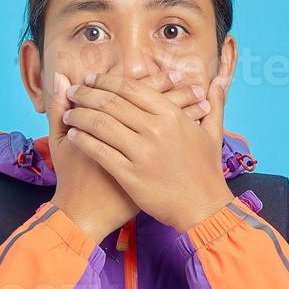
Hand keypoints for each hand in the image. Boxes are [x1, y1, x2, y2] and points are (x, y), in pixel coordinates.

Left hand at [62, 71, 234, 233]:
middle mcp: (155, 130)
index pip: (130, 88)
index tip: (91, 79)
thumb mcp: (213, 134)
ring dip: (80, 115)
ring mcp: (141, 153)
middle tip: (73, 92)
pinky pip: (99, 152)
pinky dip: (83, 140)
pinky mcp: (130, 175)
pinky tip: (73, 136)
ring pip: (101, 125)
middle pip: (111, 103)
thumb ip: (214, 105)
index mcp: (171, 116)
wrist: (203, 208)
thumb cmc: (207, 172)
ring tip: (68, 113)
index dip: (106, 81)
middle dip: (86, 94)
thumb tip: (219, 81)